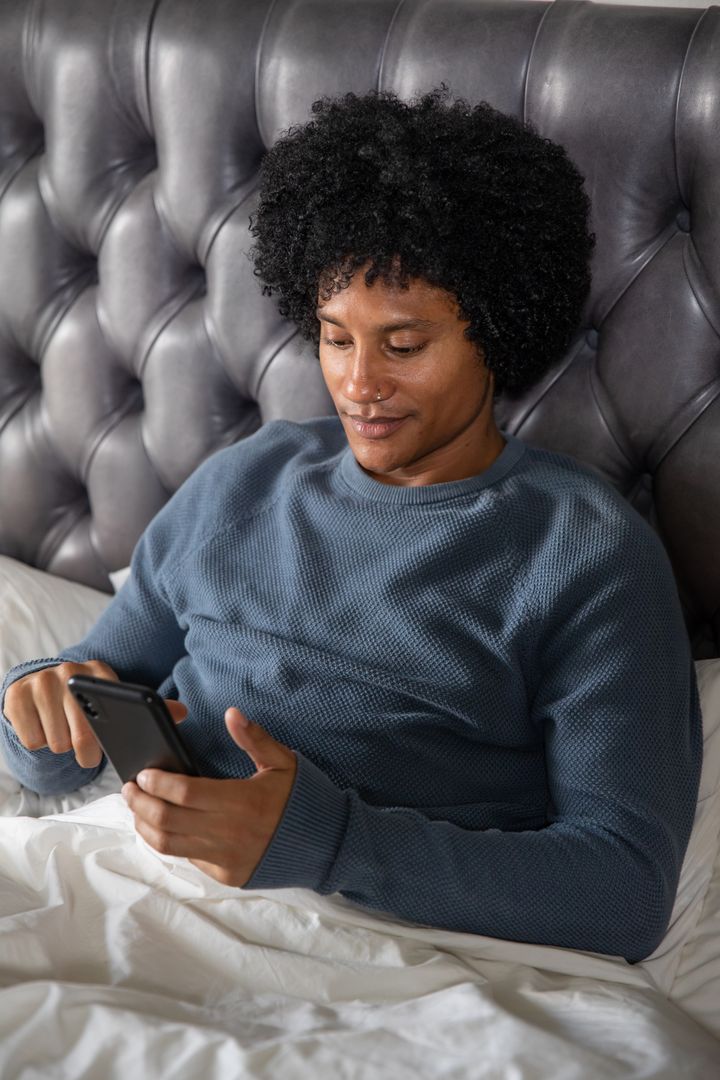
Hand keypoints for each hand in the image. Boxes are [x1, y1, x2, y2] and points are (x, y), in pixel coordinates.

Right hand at [4, 660, 118, 767]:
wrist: (41, 685)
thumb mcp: (102, 701)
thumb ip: (119, 716)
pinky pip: (33, 742)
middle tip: (84, 747)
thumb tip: (130, 748)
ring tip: (61, 726)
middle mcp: (70, 671)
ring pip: (57, 743)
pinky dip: (38, 741)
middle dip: (85, 751)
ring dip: (60, 743)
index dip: (106, 740)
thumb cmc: (79, 702)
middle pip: (83, 737)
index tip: (106, 748)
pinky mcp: (17, 694)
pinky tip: (42, 723)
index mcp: (99, 671)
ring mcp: (42, 680)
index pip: (110, 712)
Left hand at [122, 707, 297, 886]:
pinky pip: (188, 859)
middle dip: (140, 804)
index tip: (142, 774)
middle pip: (167, 821)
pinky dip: (170, 842)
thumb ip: (254, 738)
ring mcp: (225, 859)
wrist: (323, 844)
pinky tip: (164, 827)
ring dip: (146, 827)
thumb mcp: (283, 762)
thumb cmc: (300, 799)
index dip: (158, 783)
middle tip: (129, 790)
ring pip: (169, 846)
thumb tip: (232, 713)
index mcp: (241, 802)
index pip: (185, 793)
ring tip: (137, 809)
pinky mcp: (225, 876)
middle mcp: (229, 833)